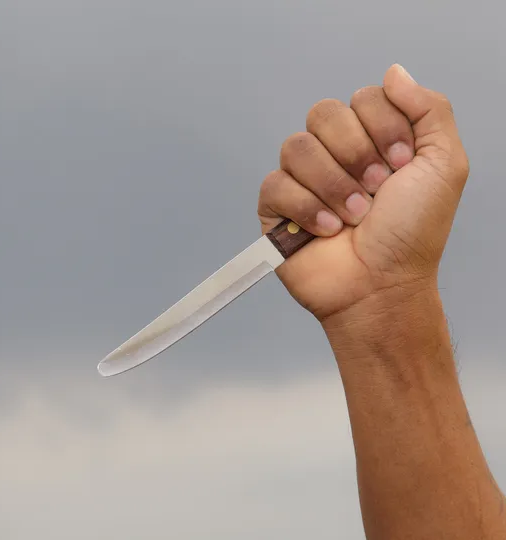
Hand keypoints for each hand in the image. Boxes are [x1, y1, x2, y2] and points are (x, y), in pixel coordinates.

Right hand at [258, 64, 468, 321]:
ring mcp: (302, 181)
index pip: (362, 98)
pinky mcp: (275, 209)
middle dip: (354, 153)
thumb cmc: (412, 233)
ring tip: (352, 218)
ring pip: (296, 146)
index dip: (383, 128)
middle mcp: (334, 155)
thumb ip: (428, 109)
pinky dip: (305, 208)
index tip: (401, 167)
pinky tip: (326, 231)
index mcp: (370, 139)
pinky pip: (275, 184)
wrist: (381, 286)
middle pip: (322, 113)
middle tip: (375, 191)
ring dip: (332, 184)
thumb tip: (393, 72)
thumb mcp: (443, 165)